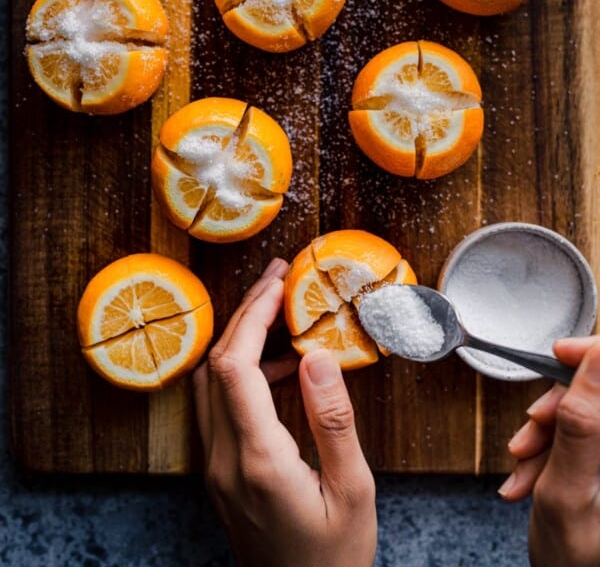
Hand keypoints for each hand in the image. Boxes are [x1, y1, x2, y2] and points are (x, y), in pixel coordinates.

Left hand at [193, 259, 376, 566]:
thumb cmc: (334, 558)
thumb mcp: (354, 491)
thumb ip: (333, 420)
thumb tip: (317, 355)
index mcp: (259, 460)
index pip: (235, 366)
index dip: (252, 314)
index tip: (279, 283)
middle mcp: (224, 459)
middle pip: (216, 364)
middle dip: (245, 313)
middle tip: (277, 279)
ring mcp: (215, 467)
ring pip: (211, 382)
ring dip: (239, 339)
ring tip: (279, 312)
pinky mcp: (219, 472)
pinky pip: (218, 405)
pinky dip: (240, 372)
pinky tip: (279, 367)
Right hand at [499, 335, 599, 566]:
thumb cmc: (577, 562)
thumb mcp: (566, 490)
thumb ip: (580, 422)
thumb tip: (597, 354)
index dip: (592, 354)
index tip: (559, 352)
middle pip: (595, 394)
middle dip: (554, 410)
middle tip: (528, 433)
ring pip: (581, 415)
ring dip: (544, 436)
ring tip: (522, 468)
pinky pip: (575, 437)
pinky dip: (548, 452)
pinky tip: (528, 476)